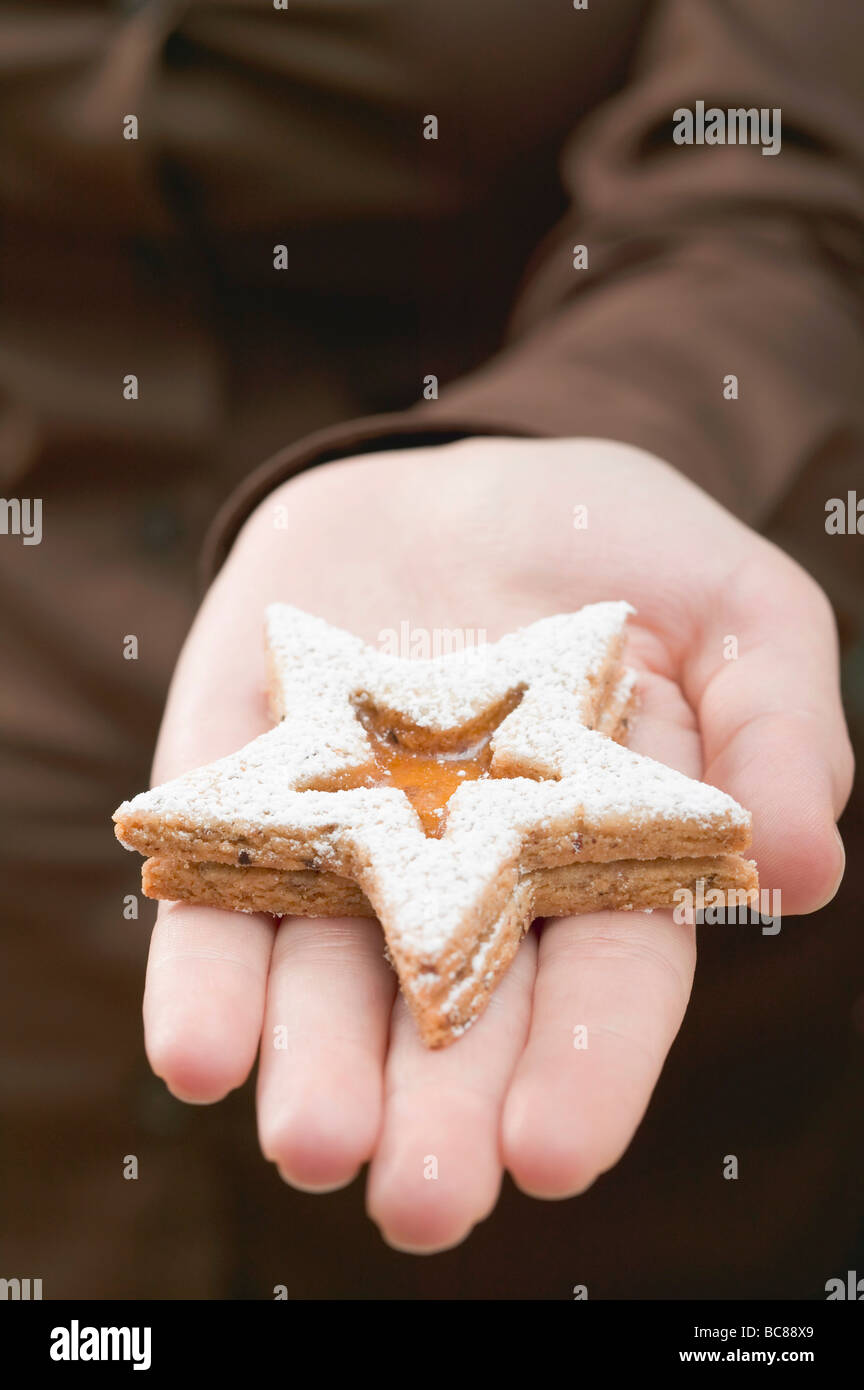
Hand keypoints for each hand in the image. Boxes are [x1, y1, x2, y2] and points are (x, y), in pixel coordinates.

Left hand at [141, 437, 851, 1251]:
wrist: (465, 478)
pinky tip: (199, 1053)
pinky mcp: (241, 792)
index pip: (601, 982)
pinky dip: (205, 976)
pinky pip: (216, 896)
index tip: (551, 1152)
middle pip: (456, 1011)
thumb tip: (806, 870)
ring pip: (329, 976)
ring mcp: (347, 838)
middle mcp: (466, 876)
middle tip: (422, 1202)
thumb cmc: (620, 546)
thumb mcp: (739, 610)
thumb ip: (781, 727)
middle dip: (439, 1108)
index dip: (582, 1063)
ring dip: (316, 1064)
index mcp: (596, 859)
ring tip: (312, 1142)